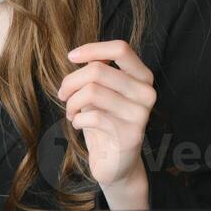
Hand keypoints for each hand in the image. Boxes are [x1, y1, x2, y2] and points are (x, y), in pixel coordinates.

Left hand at [56, 39, 154, 204]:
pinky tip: (78, 124)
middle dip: (71, 81)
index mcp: (142, 77)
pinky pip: (92, 116)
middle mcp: (146, 93)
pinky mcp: (130, 134)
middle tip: (63, 95)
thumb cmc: (103, 121)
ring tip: (70, 111)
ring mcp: (141, 114)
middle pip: (98, 70)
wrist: (115, 161)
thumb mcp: (100, 91)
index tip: (71, 57)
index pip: (122, 49)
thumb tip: (83, 55)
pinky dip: (77, 119)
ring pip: (92, 92)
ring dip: (72, 102)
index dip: (92, 49)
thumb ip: (98, 72)